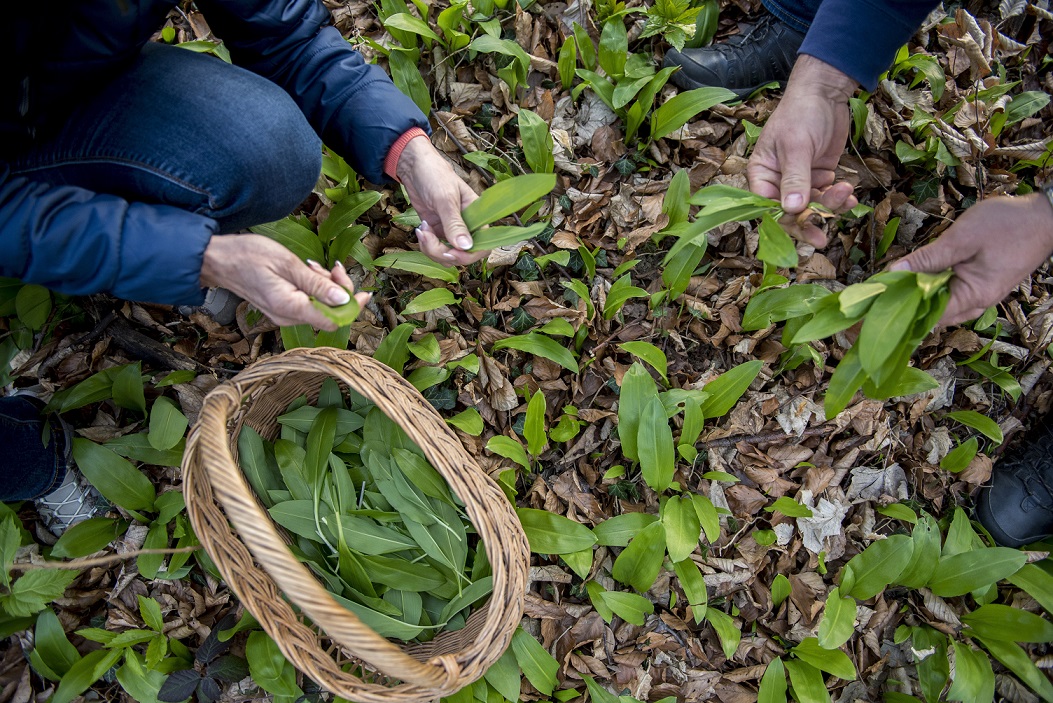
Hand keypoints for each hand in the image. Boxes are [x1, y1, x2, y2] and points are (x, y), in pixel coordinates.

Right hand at [200, 234, 370, 330]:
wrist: (217, 259)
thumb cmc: (248, 256)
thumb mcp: (287, 264)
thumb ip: (316, 284)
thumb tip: (343, 300)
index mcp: (290, 308)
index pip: (332, 319)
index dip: (352, 307)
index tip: (364, 291)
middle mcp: (288, 318)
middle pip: (328, 313)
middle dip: (337, 289)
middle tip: (333, 265)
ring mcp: (284, 315)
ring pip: (319, 306)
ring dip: (325, 285)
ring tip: (314, 264)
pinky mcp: (281, 308)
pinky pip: (307, 302)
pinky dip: (313, 287)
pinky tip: (307, 269)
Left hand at [396, 136, 484, 265]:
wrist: (413, 167)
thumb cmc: (434, 175)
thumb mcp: (445, 198)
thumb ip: (455, 224)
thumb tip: (466, 247)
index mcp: (477, 215)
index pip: (483, 244)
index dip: (470, 254)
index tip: (452, 252)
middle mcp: (466, 225)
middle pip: (463, 254)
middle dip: (444, 253)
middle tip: (428, 239)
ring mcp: (450, 230)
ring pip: (447, 255)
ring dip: (432, 249)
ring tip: (423, 230)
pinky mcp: (437, 231)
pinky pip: (435, 249)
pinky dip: (426, 245)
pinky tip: (421, 229)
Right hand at [747, 55, 859, 246]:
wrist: (827, 92)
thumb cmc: (801, 113)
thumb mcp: (796, 146)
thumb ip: (795, 179)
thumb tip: (792, 209)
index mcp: (762, 174)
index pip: (766, 205)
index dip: (781, 219)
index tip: (800, 227)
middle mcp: (778, 181)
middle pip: (789, 212)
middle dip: (808, 222)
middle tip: (822, 239)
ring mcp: (801, 180)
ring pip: (812, 206)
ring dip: (829, 205)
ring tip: (845, 195)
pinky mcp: (820, 176)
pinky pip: (827, 196)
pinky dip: (839, 199)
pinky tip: (850, 195)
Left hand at [889, 193, 1052, 325]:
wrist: (1045, 216)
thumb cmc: (1008, 224)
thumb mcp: (962, 238)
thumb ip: (929, 258)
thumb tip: (895, 272)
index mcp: (973, 296)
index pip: (927, 315)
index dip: (899, 310)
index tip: (874, 304)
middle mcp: (977, 303)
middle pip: (932, 314)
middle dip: (905, 305)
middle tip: (878, 294)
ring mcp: (981, 294)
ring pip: (941, 303)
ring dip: (919, 295)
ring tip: (893, 284)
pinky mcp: (981, 283)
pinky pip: (951, 292)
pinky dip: (933, 286)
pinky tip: (918, 275)